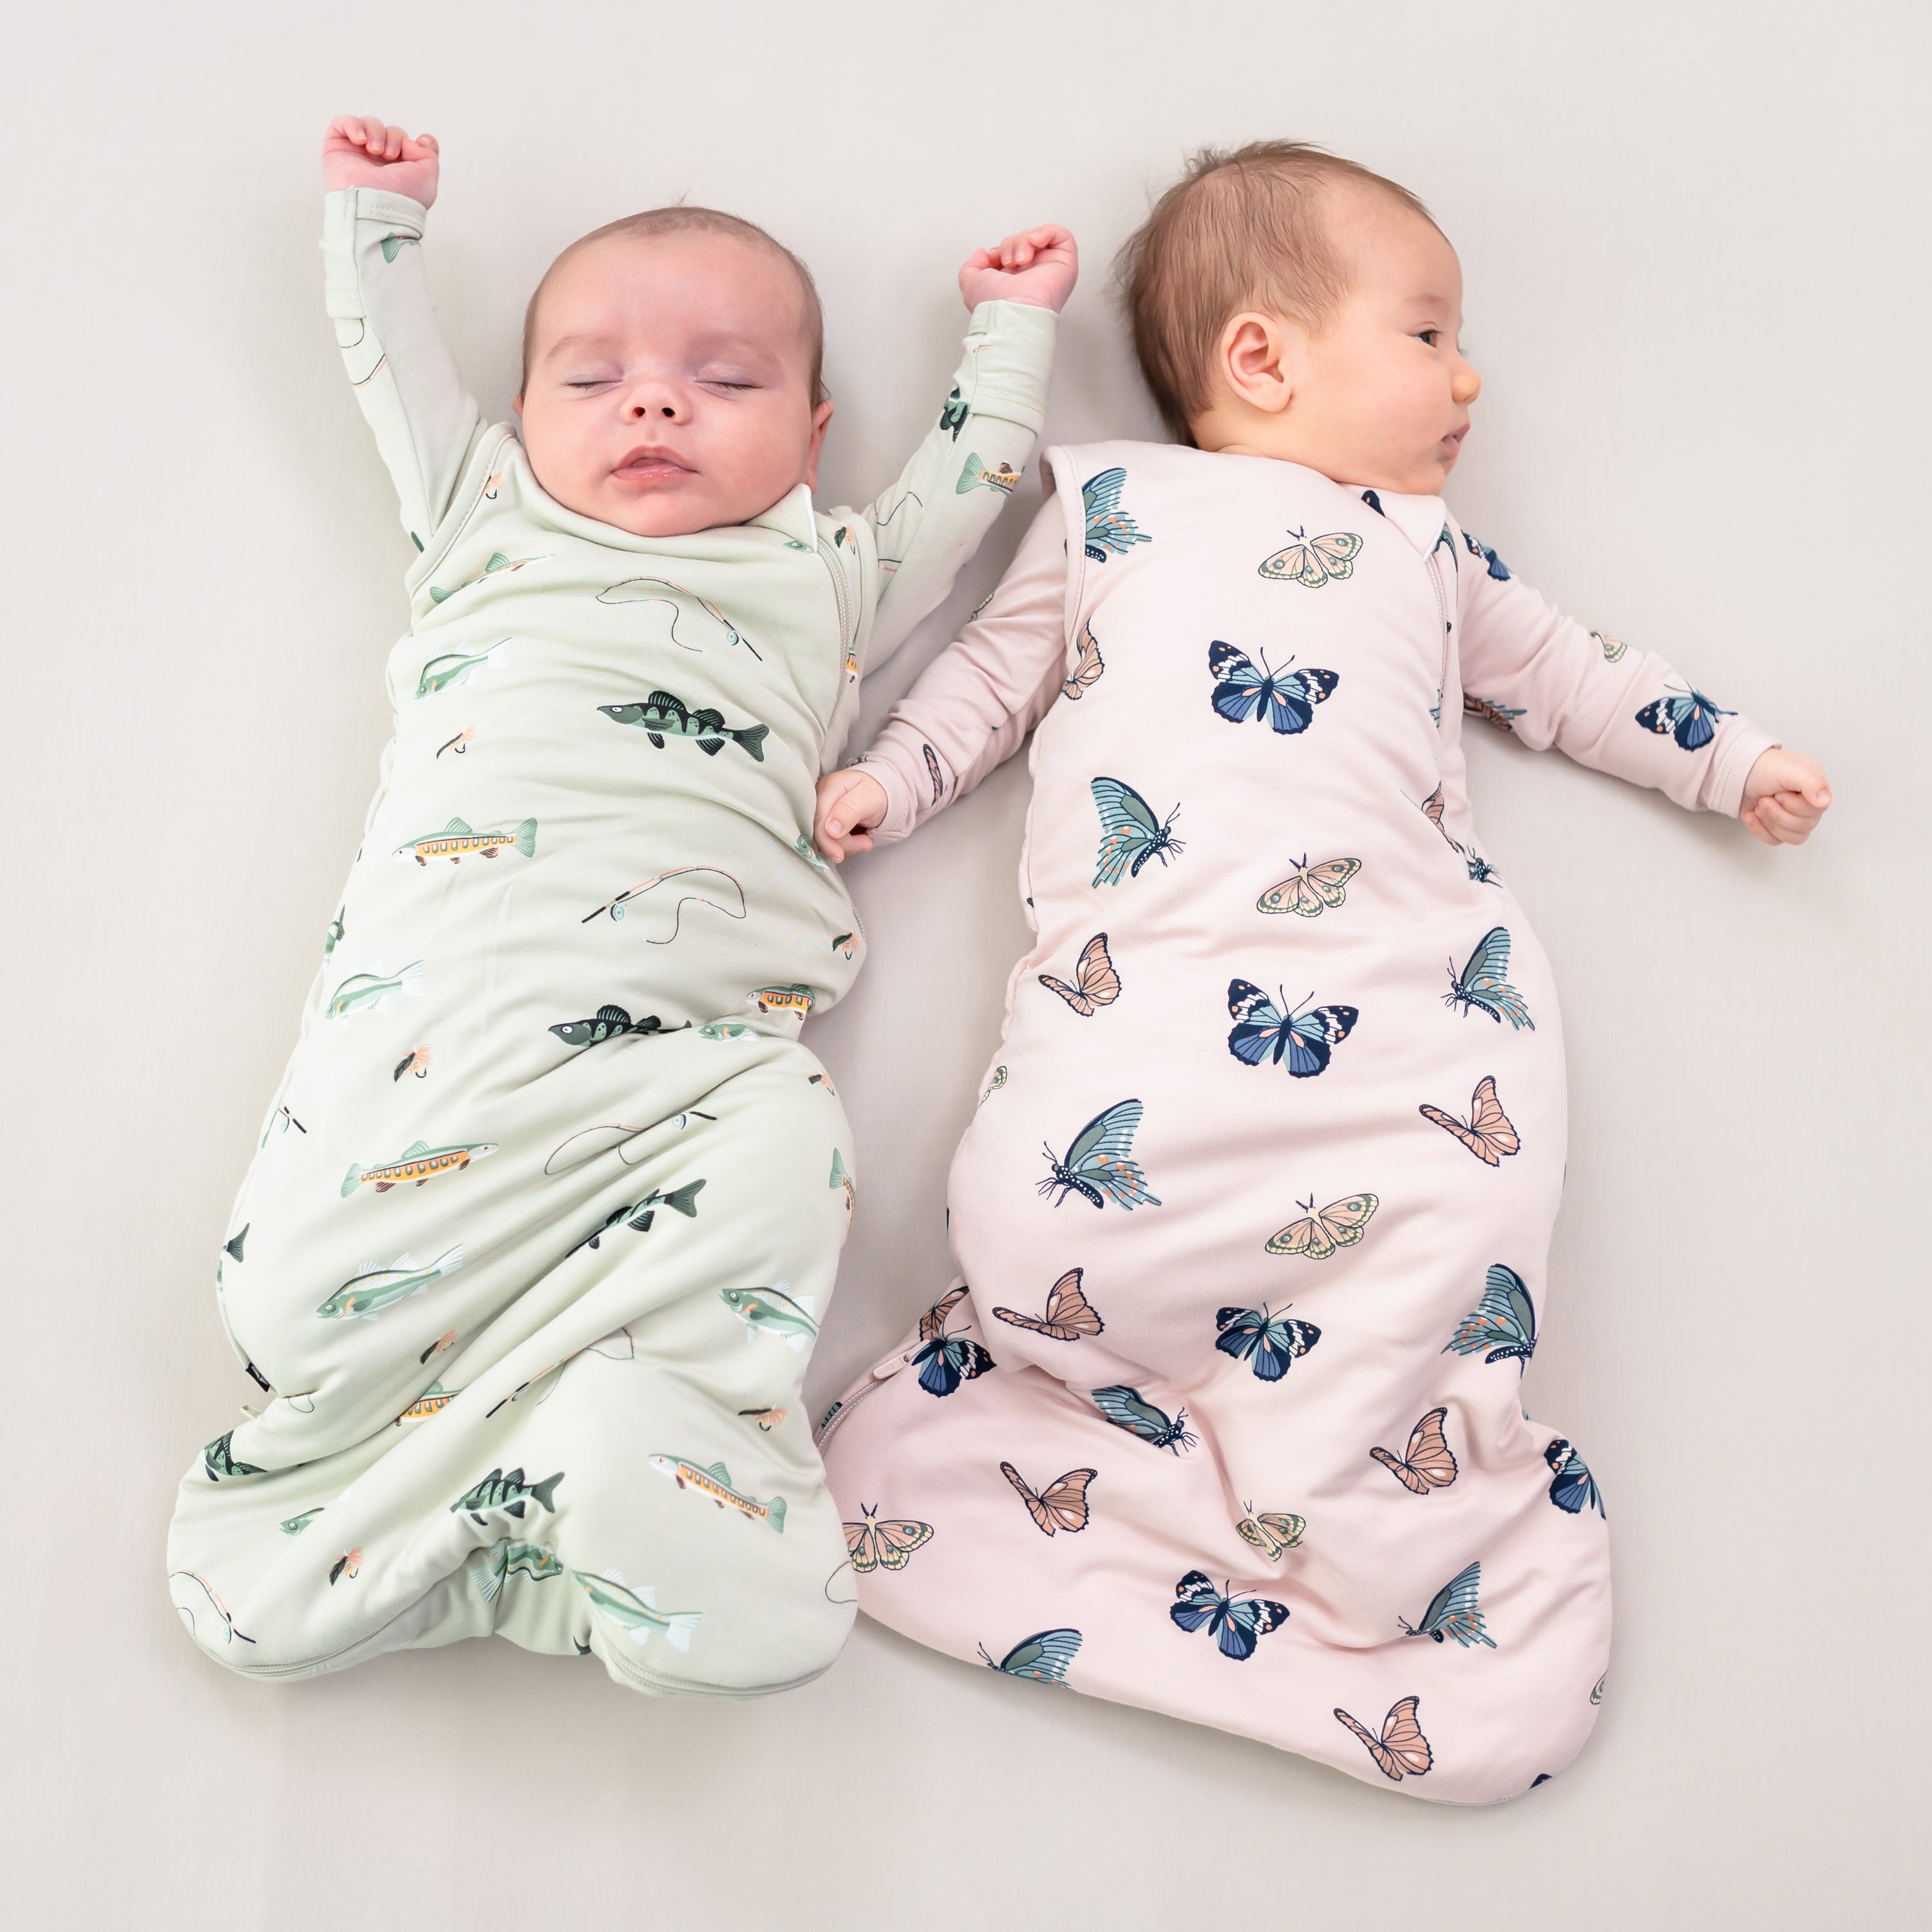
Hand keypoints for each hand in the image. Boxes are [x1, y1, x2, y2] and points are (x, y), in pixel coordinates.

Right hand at [322, 115, 439, 206]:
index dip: (416, 141)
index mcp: (401, 170)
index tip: (417, 145)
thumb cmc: (401, 197)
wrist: (374, 205)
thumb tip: (414, 140)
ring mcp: (358, 155)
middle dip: (395, 137)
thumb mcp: (427, 178)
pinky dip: (353, 125)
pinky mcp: (337, 149)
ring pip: (369, 124)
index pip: (409, 145)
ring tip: (375, 150)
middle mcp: (380, 162)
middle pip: (391, 131)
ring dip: (376, 131)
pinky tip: (360, 140)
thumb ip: (429, 154)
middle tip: (390, 155)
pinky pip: (342, 123)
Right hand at [814, 769, 888, 860]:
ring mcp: (819, 810)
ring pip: (823, 838)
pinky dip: (843, 845)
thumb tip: (829, 830)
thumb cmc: (875, 794)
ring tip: (865, 841)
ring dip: (846, 846)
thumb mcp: (869, 799)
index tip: (839, 855)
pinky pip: (827, 840)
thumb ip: (849, 811)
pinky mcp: (823, 822)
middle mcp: (819, 798)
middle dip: (842, 844)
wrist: (880, 794)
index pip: (818, 818)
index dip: (826, 840)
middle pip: (818, 831)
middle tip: (866, 843)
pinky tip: (857, 839)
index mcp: (829, 788)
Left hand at [959, 225, 1077, 313]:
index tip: (995, 260)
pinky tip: (1034, 242)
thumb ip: (972, 265)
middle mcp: (1033, 274)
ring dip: (1023, 241)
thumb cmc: (993, 306)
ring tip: (1020, 260)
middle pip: (1023, 241)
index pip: (1011, 251)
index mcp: (1015, 280)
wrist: (1011, 313)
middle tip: (1009, 262)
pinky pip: (1061, 235)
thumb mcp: (970, 282)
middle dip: (1011, 244)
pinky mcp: (1065, 263)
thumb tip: (983, 253)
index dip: (1001, 249)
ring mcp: (1050, 268)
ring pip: (1038, 236)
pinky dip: (1045, 231)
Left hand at [1739, 747, 1831, 845]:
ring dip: (1769, 822)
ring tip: (1760, 805)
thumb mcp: (1791, 768)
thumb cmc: (1766, 767)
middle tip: (1765, 798)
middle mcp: (1809, 805)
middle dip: (1777, 813)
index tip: (1779, 793)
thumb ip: (1812, 782)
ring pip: (1792, 838)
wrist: (1740, 773)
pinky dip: (1760, 830)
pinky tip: (1752, 815)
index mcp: (1816, 790)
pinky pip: (1775, 841)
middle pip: (1803, 827)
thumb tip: (1824, 802)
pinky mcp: (1778, 828)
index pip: (1815, 812)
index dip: (1792, 806)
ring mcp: (1795, 818)